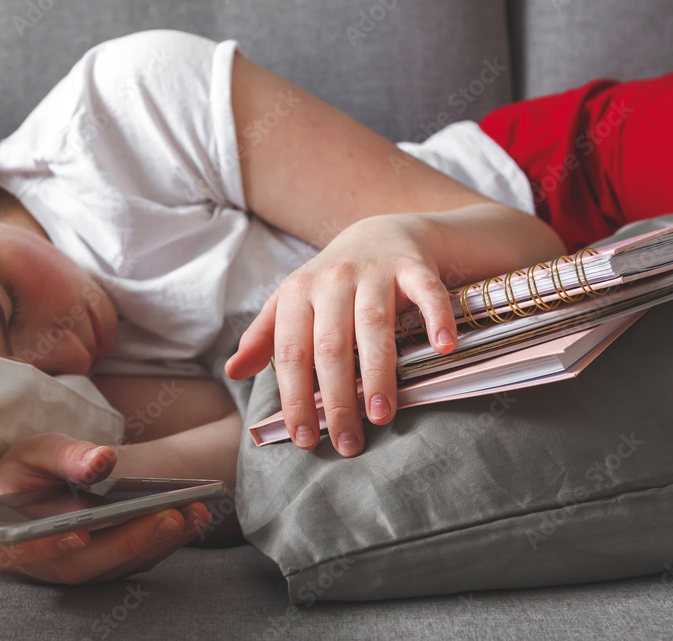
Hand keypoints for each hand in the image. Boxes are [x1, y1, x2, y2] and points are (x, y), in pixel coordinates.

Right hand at [0, 433, 211, 584]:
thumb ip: (65, 456)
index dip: (49, 546)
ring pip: (118, 566)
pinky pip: (136, 559)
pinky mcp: (106, 567)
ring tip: (194, 511)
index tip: (79, 532)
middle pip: (84, 564)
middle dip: (129, 541)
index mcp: (4, 541)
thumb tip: (102, 461)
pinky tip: (193, 514)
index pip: (21, 551)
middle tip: (169, 515)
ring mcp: (76, 571)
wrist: (42, 486)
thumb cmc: (29, 470)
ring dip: (158, 541)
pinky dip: (165, 539)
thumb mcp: (36, 451)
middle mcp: (41, 566)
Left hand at [224, 214, 456, 455]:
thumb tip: (232, 372)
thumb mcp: (291, 304)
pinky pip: (426, 292)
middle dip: (337, 399)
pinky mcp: (413, 265)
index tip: (304, 438)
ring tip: (381, 416)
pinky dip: (436, 318)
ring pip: (374, 324)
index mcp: (297, 293)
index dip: (295, 397)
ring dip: (378, 372)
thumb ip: (263, 339)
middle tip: (346, 443)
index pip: (291, 353)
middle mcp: (332, 280)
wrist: (380, 232)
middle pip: (331, 346)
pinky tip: (443, 349)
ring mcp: (374, 271)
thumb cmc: (330, 284)